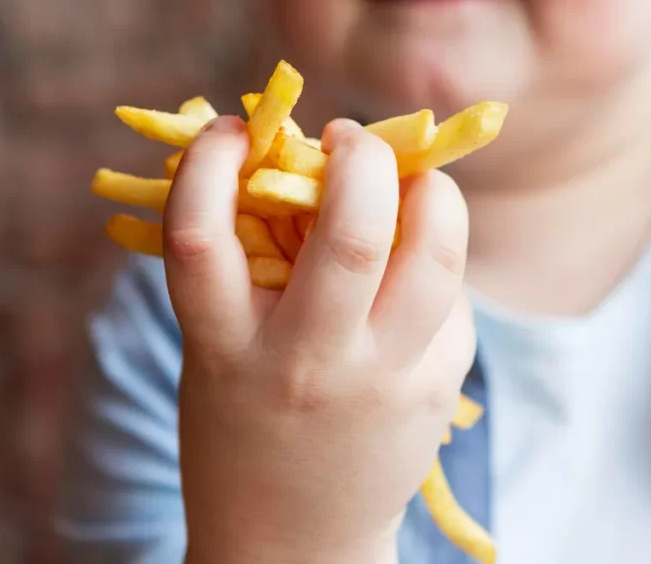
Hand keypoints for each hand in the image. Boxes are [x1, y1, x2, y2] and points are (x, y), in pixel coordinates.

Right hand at [165, 116, 474, 563]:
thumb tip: (300, 160)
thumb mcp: (218, 351)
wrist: (292, 543)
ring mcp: (381, 381)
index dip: (208, 161)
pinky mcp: (434, 390)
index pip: (199, 235)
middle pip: (351, 233)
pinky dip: (437, 259)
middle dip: (360, 157)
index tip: (232, 128)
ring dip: (432, 192)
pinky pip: (452, 298)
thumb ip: (249, 267)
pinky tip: (414, 267)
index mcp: (223, 349)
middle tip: (348, 139)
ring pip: (435, 257)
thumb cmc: (244, 424)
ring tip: (410, 180)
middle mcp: (306, 364)